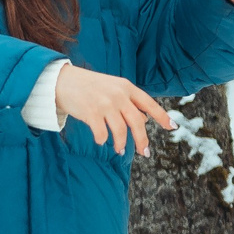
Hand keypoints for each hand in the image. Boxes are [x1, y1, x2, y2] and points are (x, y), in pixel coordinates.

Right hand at [54, 64, 174, 155]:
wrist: (61, 80)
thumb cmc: (87, 86)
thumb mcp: (112, 87)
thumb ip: (128, 101)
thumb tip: (143, 121)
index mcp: (127, 87)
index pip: (149, 104)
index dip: (162, 116)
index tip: (172, 127)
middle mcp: (119, 95)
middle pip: (137, 122)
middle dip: (142, 139)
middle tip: (145, 152)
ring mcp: (105, 104)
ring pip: (120, 130)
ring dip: (121, 143)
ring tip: (120, 149)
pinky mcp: (91, 113)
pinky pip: (102, 133)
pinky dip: (102, 140)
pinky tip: (101, 141)